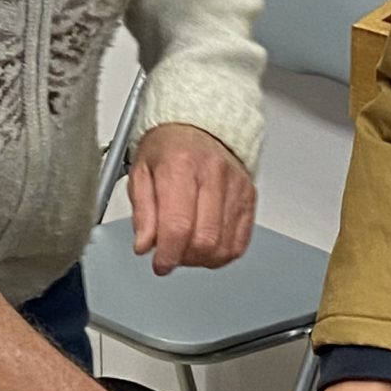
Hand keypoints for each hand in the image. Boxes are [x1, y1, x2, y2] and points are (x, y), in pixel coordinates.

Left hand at [127, 124, 255, 276]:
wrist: (198, 126)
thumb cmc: (167, 147)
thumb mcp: (140, 172)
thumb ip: (141, 213)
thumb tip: (145, 246)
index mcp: (181, 164)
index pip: (178, 225)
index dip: (168, 254)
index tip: (160, 264)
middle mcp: (213, 174)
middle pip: (205, 240)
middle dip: (184, 258)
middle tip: (171, 254)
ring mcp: (236, 186)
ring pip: (224, 246)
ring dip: (201, 259)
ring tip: (186, 247)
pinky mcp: (249, 197)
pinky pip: (240, 243)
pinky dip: (221, 254)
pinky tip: (205, 246)